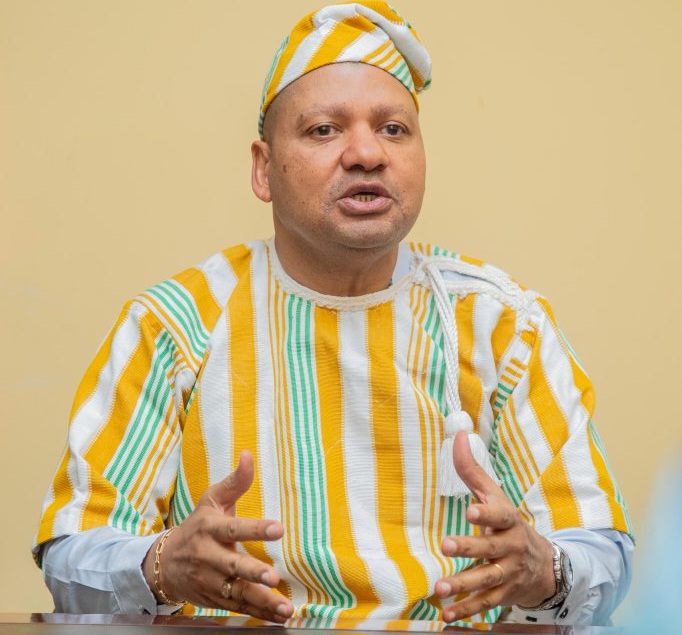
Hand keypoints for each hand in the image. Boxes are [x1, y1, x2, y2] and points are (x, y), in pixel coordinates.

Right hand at [143, 450, 292, 622]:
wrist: (164, 562)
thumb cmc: (197, 525)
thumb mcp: (212, 500)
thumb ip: (235, 481)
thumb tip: (249, 454)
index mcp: (210, 528)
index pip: (234, 528)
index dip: (255, 528)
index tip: (278, 528)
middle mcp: (209, 556)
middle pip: (232, 565)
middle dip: (253, 572)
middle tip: (273, 576)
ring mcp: (210, 580)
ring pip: (237, 592)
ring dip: (262, 601)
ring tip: (285, 608)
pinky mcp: (214, 598)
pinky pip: (238, 607)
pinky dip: (258, 613)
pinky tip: (279, 616)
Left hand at [435, 431, 555, 621]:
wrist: (542, 565)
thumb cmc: (507, 523)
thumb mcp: (494, 497)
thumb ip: (472, 470)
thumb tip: (457, 436)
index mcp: (509, 520)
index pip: (499, 514)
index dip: (486, 513)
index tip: (471, 510)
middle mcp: (511, 547)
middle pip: (490, 548)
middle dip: (468, 548)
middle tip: (446, 545)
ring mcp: (509, 573)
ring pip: (486, 579)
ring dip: (463, 585)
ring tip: (439, 588)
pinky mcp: (504, 594)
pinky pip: (485, 603)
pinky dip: (466, 609)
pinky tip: (446, 613)